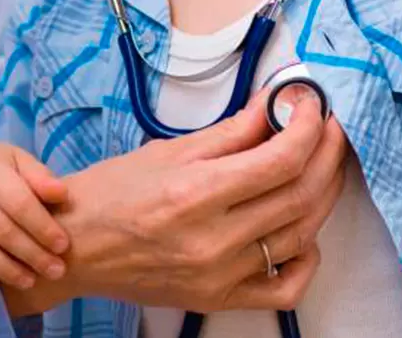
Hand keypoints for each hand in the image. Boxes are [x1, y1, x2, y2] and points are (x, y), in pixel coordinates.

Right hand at [0, 143, 69, 290]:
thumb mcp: (18, 162)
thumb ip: (40, 176)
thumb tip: (60, 194)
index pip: (19, 202)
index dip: (43, 227)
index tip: (63, 245)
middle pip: (1, 230)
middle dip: (33, 254)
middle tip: (55, 270)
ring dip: (7, 270)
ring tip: (30, 279)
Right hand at [3, 91, 347, 317]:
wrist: (75, 247)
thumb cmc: (110, 194)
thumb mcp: (167, 150)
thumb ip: (230, 131)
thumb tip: (275, 104)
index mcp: (194, 194)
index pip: (281, 159)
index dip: (308, 126)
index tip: (311, 104)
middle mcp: (211, 240)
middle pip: (300, 194)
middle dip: (326, 152)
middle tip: (326, 127)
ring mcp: (219, 275)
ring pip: (302, 234)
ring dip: (323, 193)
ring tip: (320, 164)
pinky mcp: (220, 298)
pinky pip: (287, 287)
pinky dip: (307, 257)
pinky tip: (302, 229)